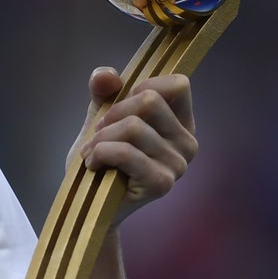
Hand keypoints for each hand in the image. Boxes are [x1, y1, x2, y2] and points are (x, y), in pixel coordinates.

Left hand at [71, 67, 196, 224]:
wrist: (89, 204)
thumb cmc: (101, 159)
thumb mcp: (101, 118)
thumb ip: (104, 92)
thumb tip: (106, 74)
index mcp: (181, 123)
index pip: (178, 85)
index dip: (143, 86)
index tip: (119, 106)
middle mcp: (188, 143)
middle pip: (150, 101)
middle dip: (112, 114)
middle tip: (98, 134)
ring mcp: (178, 164)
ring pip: (133, 126)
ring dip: (100, 138)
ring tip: (91, 153)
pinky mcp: (162, 183)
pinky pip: (124, 151)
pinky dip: (99, 153)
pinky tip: (93, 165)